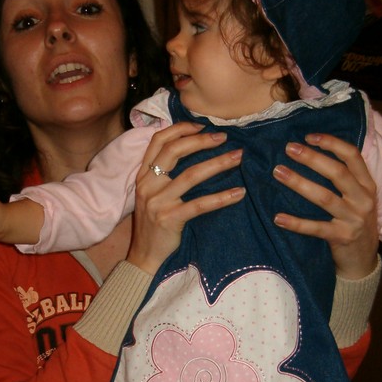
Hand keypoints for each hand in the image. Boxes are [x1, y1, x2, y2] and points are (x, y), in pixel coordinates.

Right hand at [127, 122, 245, 274]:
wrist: (144, 256)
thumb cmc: (153, 223)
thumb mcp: (151, 194)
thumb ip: (163, 174)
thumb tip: (190, 150)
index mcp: (142, 175)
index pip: (158, 141)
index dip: (180, 129)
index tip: (202, 126)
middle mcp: (148, 184)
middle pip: (174, 151)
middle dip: (202, 141)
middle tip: (224, 138)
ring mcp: (158, 201)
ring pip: (191, 175)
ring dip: (218, 163)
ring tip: (237, 157)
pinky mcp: (170, 218)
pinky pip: (200, 204)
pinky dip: (222, 197)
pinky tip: (239, 193)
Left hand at [272, 133, 378, 279]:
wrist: (363, 260)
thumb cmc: (354, 222)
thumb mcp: (357, 197)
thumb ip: (343, 178)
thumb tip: (310, 152)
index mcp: (367, 185)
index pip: (352, 156)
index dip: (331, 143)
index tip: (308, 136)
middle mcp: (363, 199)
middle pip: (337, 173)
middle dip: (312, 158)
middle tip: (288, 149)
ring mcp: (354, 219)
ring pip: (324, 197)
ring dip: (299, 183)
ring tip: (278, 172)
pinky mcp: (342, 238)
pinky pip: (316, 228)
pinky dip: (296, 223)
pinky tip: (278, 218)